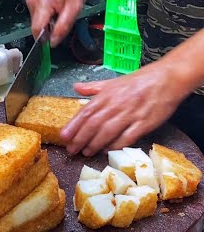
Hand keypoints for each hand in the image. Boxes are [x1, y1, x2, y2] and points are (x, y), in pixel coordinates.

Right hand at [26, 0, 86, 46]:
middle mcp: (33, 2)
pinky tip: (53, 9)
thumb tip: (54, 42)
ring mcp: (31, 1)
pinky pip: (37, 15)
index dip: (44, 39)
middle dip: (49, 28)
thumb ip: (63, 27)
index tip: (51, 42)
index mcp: (43, 4)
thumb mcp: (74, 8)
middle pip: (37, 27)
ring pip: (37, 22)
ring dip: (47, 22)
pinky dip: (45, 16)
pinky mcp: (32, 1)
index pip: (37, 30)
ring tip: (57, 12)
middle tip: (59, 21)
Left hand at [60, 62, 188, 156]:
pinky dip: (116, 145)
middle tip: (71, 150)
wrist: (168, 78)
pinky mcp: (144, 123)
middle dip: (80, 139)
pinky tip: (107, 151)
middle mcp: (116, 104)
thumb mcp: (113, 81)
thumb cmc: (139, 81)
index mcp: (107, 94)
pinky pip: (127, 137)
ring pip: (107, 132)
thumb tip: (76, 88)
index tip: (63, 136)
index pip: (86, 112)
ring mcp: (130, 114)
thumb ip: (93, 87)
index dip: (73, 125)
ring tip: (86, 152)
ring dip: (95, 144)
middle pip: (93, 124)